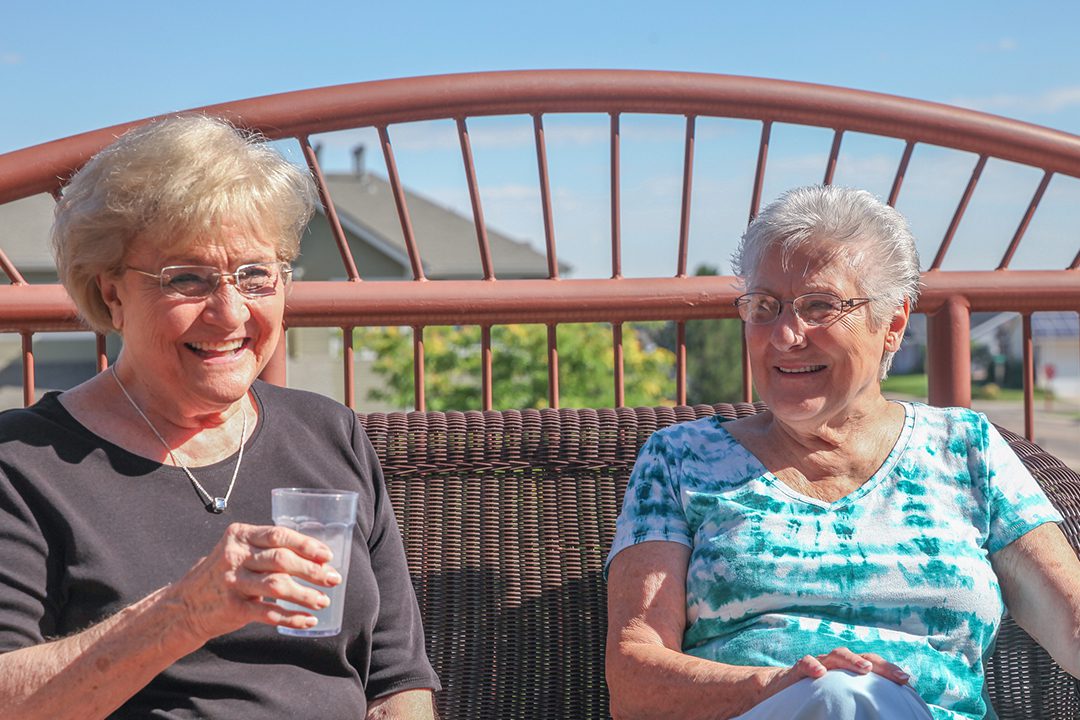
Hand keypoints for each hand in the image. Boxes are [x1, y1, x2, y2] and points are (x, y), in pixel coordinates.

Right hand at [165, 522, 341, 642]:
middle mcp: (234, 555)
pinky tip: (307, 620)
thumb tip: (315, 557)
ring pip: (278, 586)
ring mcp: (232, 582)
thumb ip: (267, 549)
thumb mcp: (239, 551)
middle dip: (312, 570)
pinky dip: (291, 617)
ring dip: (305, 595)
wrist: (185, 606)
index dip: (306, 545)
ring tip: (323, 601)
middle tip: (333, 579)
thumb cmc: (223, 574)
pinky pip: (268, 613)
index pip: (279, 535)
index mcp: (240, 535)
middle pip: (281, 560)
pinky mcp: (232, 607)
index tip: (327, 555)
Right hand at [764, 647, 910, 696]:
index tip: (907, 680)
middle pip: (861, 657)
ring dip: (851, 659)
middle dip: (879, 664)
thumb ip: (857, 699)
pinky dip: (812, 665)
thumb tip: (884, 712)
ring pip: (836, 655)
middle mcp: (836, 663)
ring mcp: (818, 663)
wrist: (779, 688)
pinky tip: (820, 673)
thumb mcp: (839, 696)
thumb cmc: (816, 694)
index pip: (873, 664)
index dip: (889, 669)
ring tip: (864, 669)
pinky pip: (804, 663)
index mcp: (848, 670)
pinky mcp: (797, 671)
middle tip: (897, 675)